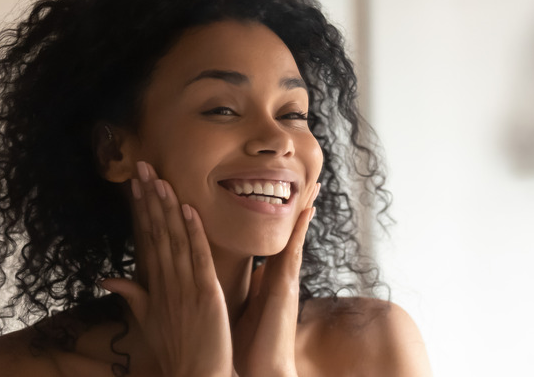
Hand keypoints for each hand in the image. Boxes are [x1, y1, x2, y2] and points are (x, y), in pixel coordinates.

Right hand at [101, 161, 232, 376]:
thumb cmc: (174, 349)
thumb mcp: (147, 320)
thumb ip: (132, 295)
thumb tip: (107, 278)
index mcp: (154, 285)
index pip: (145, 238)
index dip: (141, 209)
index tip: (136, 183)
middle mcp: (166, 282)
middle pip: (156, 232)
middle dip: (149, 199)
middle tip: (142, 167)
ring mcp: (185, 287)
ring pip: (174, 240)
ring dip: (167, 208)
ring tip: (160, 179)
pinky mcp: (207, 294)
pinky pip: (199, 258)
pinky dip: (194, 234)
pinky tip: (189, 210)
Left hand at [231, 183, 319, 376]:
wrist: (260, 370)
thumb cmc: (246, 344)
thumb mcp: (236, 307)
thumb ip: (232, 287)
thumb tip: (220, 274)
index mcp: (265, 279)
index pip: (268, 239)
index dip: (273, 216)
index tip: (274, 191)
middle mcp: (278, 275)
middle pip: (286, 232)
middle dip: (295, 206)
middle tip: (305, 177)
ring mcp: (285, 279)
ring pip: (292, 235)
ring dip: (301, 209)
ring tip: (313, 183)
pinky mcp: (286, 287)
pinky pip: (293, 252)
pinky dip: (300, 231)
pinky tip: (306, 211)